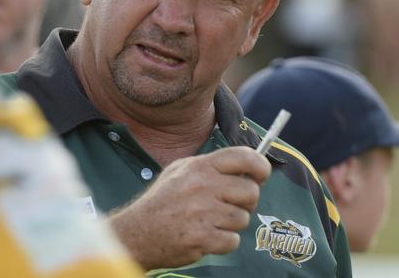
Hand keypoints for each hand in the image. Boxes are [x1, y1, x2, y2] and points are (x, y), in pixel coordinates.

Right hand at [108, 146, 270, 270]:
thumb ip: (211, 167)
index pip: (243, 156)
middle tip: (230, 205)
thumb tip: (247, 169)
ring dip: (231, 224)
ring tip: (211, 222)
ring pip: (243, 218)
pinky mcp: (203, 238)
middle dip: (246, 201)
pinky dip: (223, 242)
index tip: (262, 175)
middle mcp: (203, 186)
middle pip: (250, 191)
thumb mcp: (180, 170)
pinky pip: (233, 240)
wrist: (137, 232)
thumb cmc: (163, 201)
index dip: (261, 165)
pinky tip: (206, 236)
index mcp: (199, 167)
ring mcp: (203, 213)